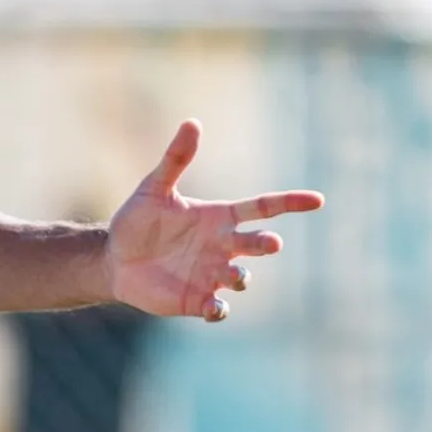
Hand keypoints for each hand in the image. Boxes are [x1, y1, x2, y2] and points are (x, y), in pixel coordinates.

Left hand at [107, 120, 321, 321]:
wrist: (114, 258)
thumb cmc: (136, 221)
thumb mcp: (154, 188)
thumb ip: (176, 159)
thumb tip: (192, 122)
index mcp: (219, 218)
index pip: (262, 208)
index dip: (290, 203)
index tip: (317, 200)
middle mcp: (223, 246)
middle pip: (257, 244)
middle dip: (267, 244)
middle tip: (270, 242)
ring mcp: (212, 274)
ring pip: (241, 278)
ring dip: (241, 276)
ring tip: (233, 273)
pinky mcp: (197, 299)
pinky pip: (218, 308)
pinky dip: (220, 309)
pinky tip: (214, 306)